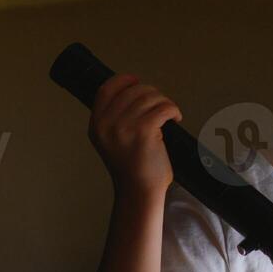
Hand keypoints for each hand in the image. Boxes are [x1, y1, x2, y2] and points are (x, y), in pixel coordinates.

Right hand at [87, 73, 181, 196]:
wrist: (138, 191)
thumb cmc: (131, 167)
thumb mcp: (110, 141)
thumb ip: (114, 119)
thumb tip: (134, 93)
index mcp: (96, 123)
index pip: (107, 88)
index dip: (124, 80)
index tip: (137, 82)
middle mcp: (106, 123)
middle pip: (133, 90)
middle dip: (152, 94)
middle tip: (162, 106)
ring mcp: (124, 126)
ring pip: (150, 97)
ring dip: (165, 102)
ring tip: (170, 114)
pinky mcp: (143, 130)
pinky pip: (163, 108)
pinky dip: (173, 110)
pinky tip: (176, 119)